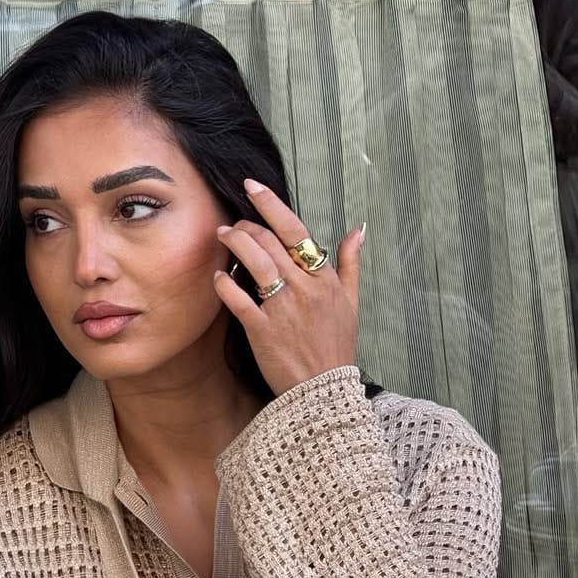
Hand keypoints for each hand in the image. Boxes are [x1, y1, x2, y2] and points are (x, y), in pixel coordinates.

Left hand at [213, 178, 363, 395]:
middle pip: (268, 242)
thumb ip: (350, 264)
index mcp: (324, 279)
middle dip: (245, 226)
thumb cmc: (336, 346)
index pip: (295, 231)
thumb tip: (358, 230)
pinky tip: (219, 277)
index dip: (270, 205)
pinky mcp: (262, 330)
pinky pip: (238, 298)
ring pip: (254, 261)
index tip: (252, 188)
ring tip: (222, 237)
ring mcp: (282, 308)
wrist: (324, 389)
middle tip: (233, 225)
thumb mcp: (352, 303)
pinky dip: (225, 283)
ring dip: (233, 243)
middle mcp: (304, 288)